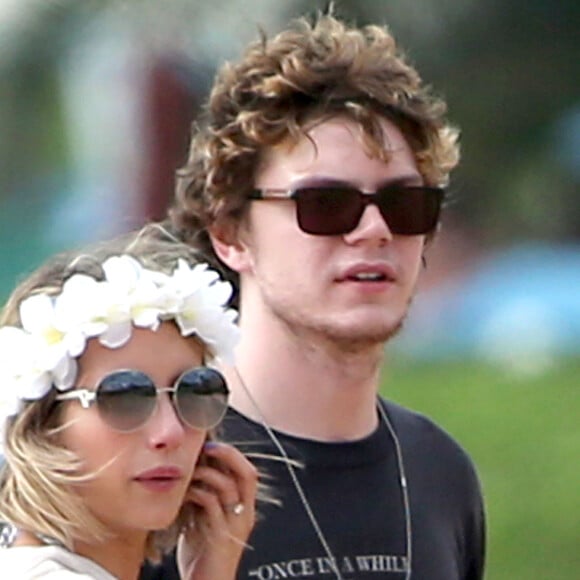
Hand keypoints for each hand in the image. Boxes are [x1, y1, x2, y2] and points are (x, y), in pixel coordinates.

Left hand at [177, 441, 257, 579]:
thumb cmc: (202, 553)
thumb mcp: (206, 518)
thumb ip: (206, 497)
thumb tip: (193, 470)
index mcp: (243, 508)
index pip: (246, 471)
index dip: (231, 454)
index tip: (210, 443)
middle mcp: (245, 514)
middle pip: (247, 473)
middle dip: (228, 454)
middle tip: (207, 446)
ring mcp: (235, 525)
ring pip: (229, 486)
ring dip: (207, 472)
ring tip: (190, 469)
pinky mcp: (221, 537)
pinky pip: (212, 505)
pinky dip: (198, 492)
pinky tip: (185, 491)